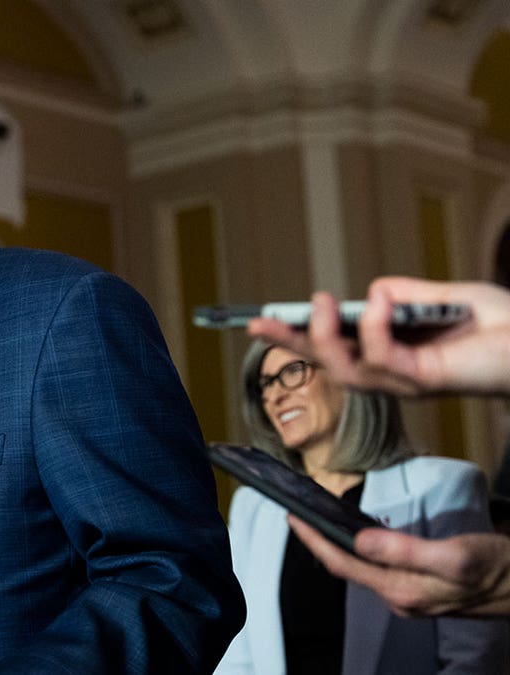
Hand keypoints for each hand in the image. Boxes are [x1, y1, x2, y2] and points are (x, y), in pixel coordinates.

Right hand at [249, 277, 509, 396]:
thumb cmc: (501, 324)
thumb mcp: (443, 297)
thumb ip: (404, 295)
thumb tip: (369, 292)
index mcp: (393, 354)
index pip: (336, 347)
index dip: (299, 335)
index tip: (264, 319)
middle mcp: (393, 373)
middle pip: (329, 364)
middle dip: (291, 344)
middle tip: (259, 323)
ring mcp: (405, 380)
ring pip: (346, 369)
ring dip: (326, 336)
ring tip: (320, 302)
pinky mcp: (423, 380)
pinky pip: (383, 357)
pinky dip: (374, 327)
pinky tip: (380, 301)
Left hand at [288, 515, 509, 617]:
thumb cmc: (497, 570)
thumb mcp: (454, 556)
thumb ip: (405, 550)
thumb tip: (359, 541)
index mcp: (401, 590)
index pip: (342, 564)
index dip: (313, 540)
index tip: (293, 517)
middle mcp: (399, 597)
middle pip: (346, 567)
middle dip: (318, 542)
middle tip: (298, 515)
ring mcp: (409, 595)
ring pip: (361, 569)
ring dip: (337, 546)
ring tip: (319, 523)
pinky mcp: (419, 588)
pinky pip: (379, 569)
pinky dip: (361, 551)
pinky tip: (358, 537)